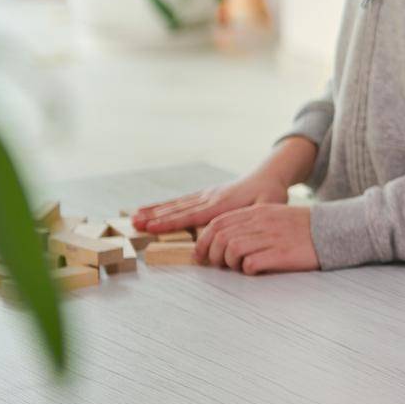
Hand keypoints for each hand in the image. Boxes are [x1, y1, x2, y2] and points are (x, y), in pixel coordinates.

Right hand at [133, 170, 290, 234]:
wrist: (269, 174)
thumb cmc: (271, 193)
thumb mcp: (269, 204)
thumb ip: (255, 216)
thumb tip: (239, 229)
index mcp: (223, 203)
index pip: (192, 216)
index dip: (171, 223)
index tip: (151, 227)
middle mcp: (210, 197)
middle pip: (178, 209)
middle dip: (155, 218)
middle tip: (134, 224)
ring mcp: (206, 194)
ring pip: (176, 204)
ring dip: (155, 211)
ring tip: (134, 217)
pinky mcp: (206, 194)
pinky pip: (182, 201)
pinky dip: (165, 206)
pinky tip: (151, 210)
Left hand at [196, 204, 319, 274]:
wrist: (333, 230)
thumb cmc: (302, 228)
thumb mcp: (274, 216)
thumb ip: (250, 223)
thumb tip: (224, 240)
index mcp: (258, 212)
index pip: (219, 223)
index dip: (203, 241)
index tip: (200, 255)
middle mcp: (262, 222)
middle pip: (221, 237)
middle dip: (212, 254)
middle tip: (218, 265)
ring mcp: (272, 237)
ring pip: (233, 250)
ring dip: (229, 263)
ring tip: (239, 267)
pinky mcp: (282, 253)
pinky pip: (252, 263)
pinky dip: (247, 270)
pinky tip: (256, 270)